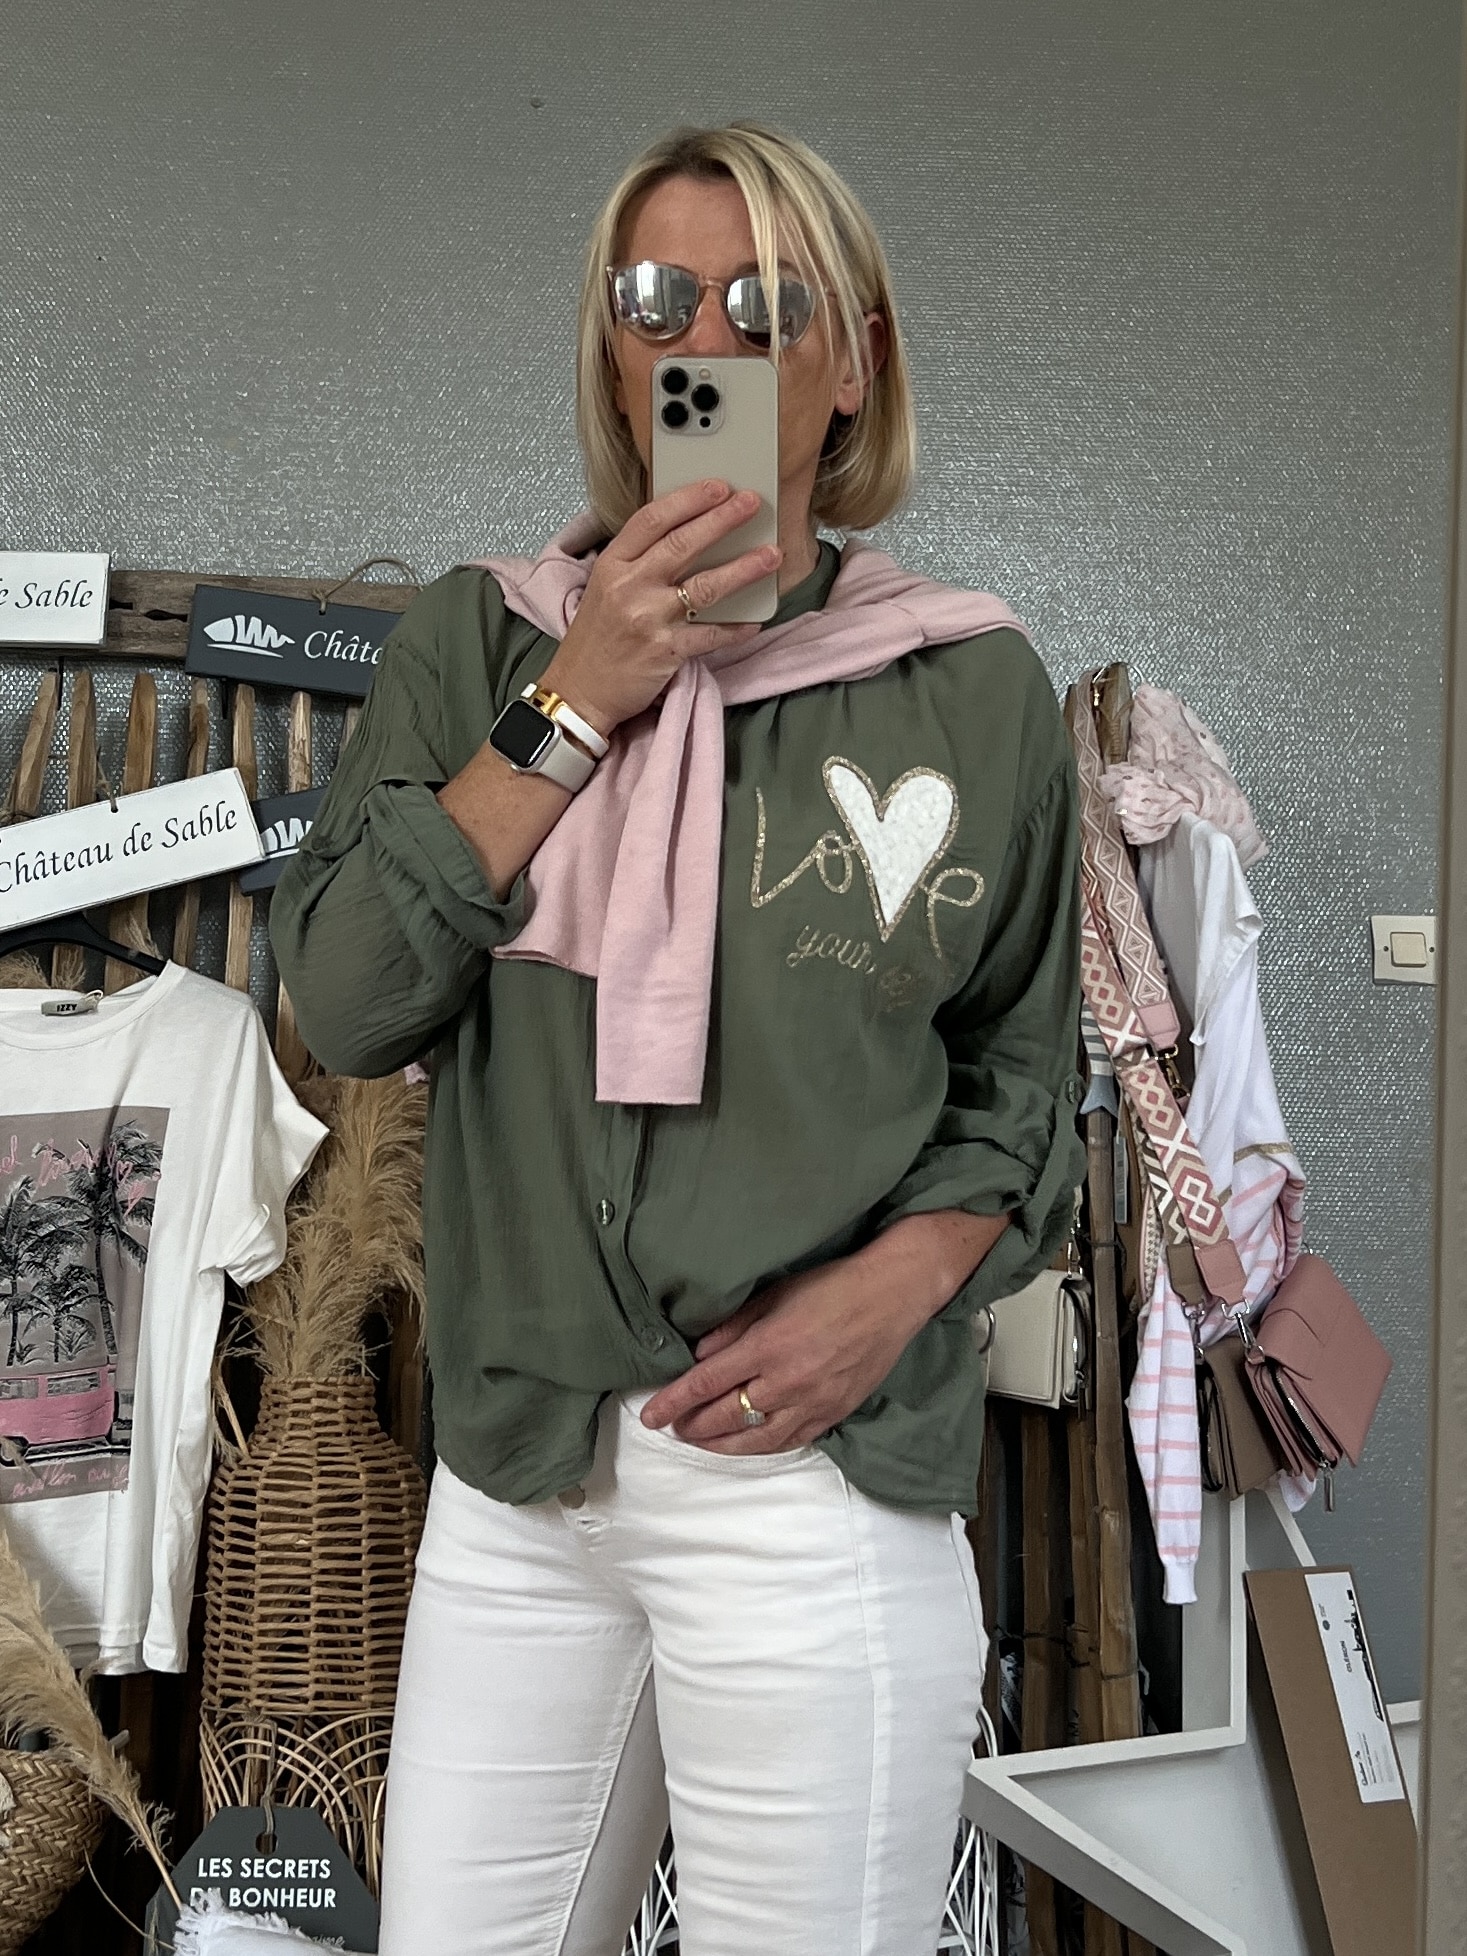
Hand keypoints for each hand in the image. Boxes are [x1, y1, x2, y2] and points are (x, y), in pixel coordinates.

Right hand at [538, 478, 780, 737]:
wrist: (579, 692)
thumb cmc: (594, 641)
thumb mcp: (604, 589)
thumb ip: (637, 563)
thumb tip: (685, 536)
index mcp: (612, 565)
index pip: (652, 520)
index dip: (688, 499)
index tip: (718, 487)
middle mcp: (629, 587)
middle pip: (682, 544)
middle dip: (722, 520)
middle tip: (752, 503)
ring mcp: (648, 620)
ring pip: (704, 586)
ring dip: (742, 569)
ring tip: (770, 556)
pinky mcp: (665, 652)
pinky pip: (710, 635)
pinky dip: (736, 629)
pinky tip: (756, 621)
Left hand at [639, 1210, 1010, 1455]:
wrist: (892, 1295)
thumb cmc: (832, 1285)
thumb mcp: (774, 1294)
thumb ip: (734, 1327)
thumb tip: (701, 1355)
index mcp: (768, 1346)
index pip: (706, 1383)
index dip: (674, 1401)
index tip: (650, 1415)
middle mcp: (787, 1381)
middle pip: (725, 1416)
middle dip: (693, 1424)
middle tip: (672, 1426)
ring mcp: (813, 1402)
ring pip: (756, 1439)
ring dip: (722, 1444)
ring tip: (700, 1442)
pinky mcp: (834, 1412)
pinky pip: (791, 1440)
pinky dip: (762, 1446)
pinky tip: (746, 1444)